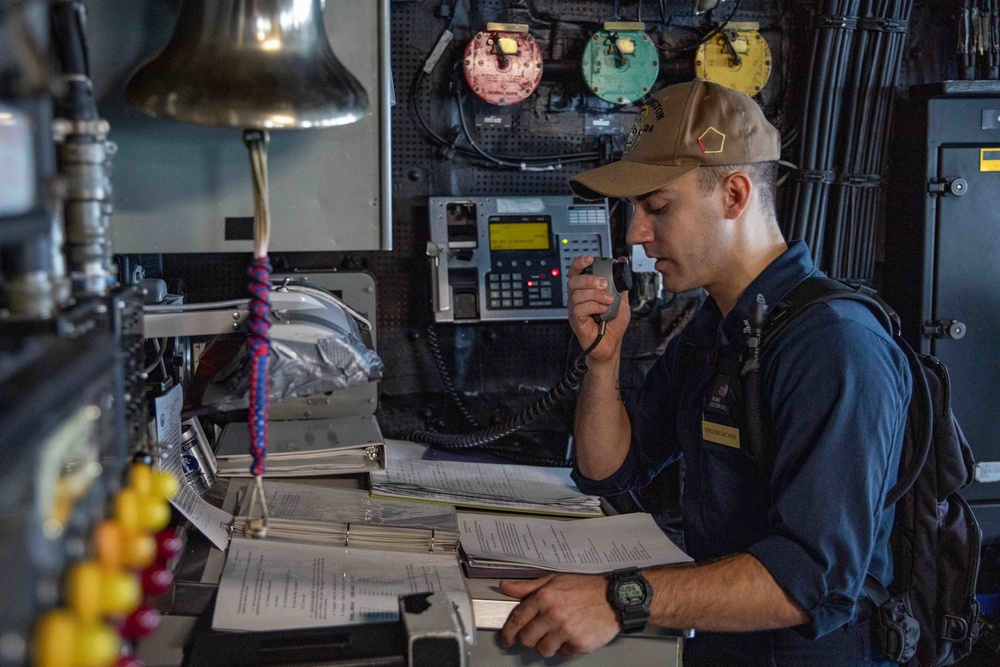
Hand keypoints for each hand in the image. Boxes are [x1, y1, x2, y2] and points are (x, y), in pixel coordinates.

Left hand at [498, 574, 619, 657]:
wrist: (614, 598)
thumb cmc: (584, 587)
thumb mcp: (554, 580)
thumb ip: (527, 587)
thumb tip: (504, 587)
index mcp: (544, 597)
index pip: (517, 619)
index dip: (508, 632)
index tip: (506, 639)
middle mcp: (553, 614)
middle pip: (527, 639)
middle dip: (530, 637)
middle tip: (539, 632)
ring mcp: (566, 631)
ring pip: (543, 650)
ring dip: (547, 645)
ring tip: (558, 633)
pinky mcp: (578, 644)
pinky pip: (562, 654)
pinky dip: (565, 648)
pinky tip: (572, 635)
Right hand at [566, 255, 630, 363]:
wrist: (612, 344)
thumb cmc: (613, 324)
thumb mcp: (621, 298)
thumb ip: (620, 281)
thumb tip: (623, 262)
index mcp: (584, 290)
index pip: (575, 271)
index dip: (580, 262)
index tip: (590, 259)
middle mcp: (576, 298)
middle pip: (573, 280)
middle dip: (590, 279)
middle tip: (605, 285)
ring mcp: (574, 310)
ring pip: (577, 294)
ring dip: (596, 295)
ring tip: (608, 301)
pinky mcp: (576, 321)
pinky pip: (579, 308)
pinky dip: (594, 306)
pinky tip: (603, 310)